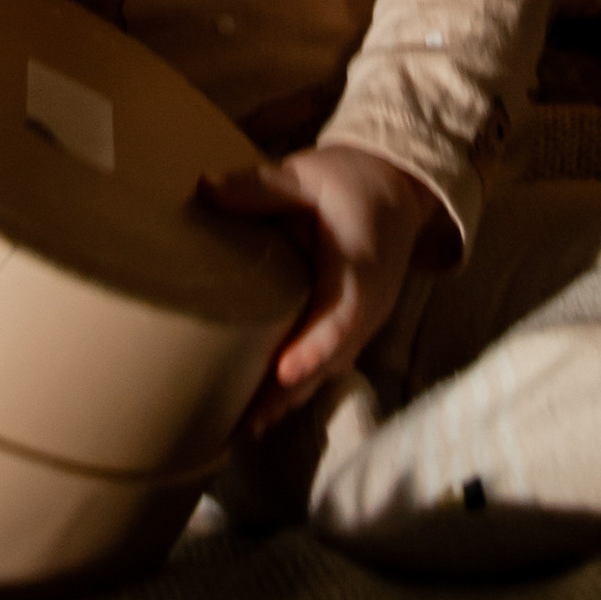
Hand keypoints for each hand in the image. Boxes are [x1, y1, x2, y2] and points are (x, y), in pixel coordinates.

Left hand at [200, 143, 439, 426]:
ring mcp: (364, 320)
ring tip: (250, 424)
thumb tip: (204, 188)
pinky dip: (301, 385)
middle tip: (249, 420)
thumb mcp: (309, 175)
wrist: (396, 190)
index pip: (342, 316)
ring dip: (293, 396)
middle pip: (332, 357)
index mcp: (360, 266)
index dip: (315, 347)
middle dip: (292, 390)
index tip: (285, 372)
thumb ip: (261, 185)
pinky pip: (329, 362)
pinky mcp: (351, 326)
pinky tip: (266, 408)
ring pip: (330, 367)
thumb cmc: (349, 181)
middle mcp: (369, 304)